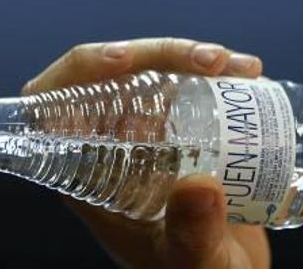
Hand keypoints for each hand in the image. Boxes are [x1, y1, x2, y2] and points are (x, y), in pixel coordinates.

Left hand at [22, 38, 270, 268]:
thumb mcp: (193, 265)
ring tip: (240, 66)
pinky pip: (186, 89)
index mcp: (88, 174)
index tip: (122, 59)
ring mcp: (146, 138)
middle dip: (156, 54)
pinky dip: (216, 76)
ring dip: (190, 59)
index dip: (76, 72)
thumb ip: (192, 236)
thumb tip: (199, 187)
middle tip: (211, 61)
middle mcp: (110, 148)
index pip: (52, 106)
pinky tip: (250, 75)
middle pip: (110, 79)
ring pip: (151, 76)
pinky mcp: (182, 135)